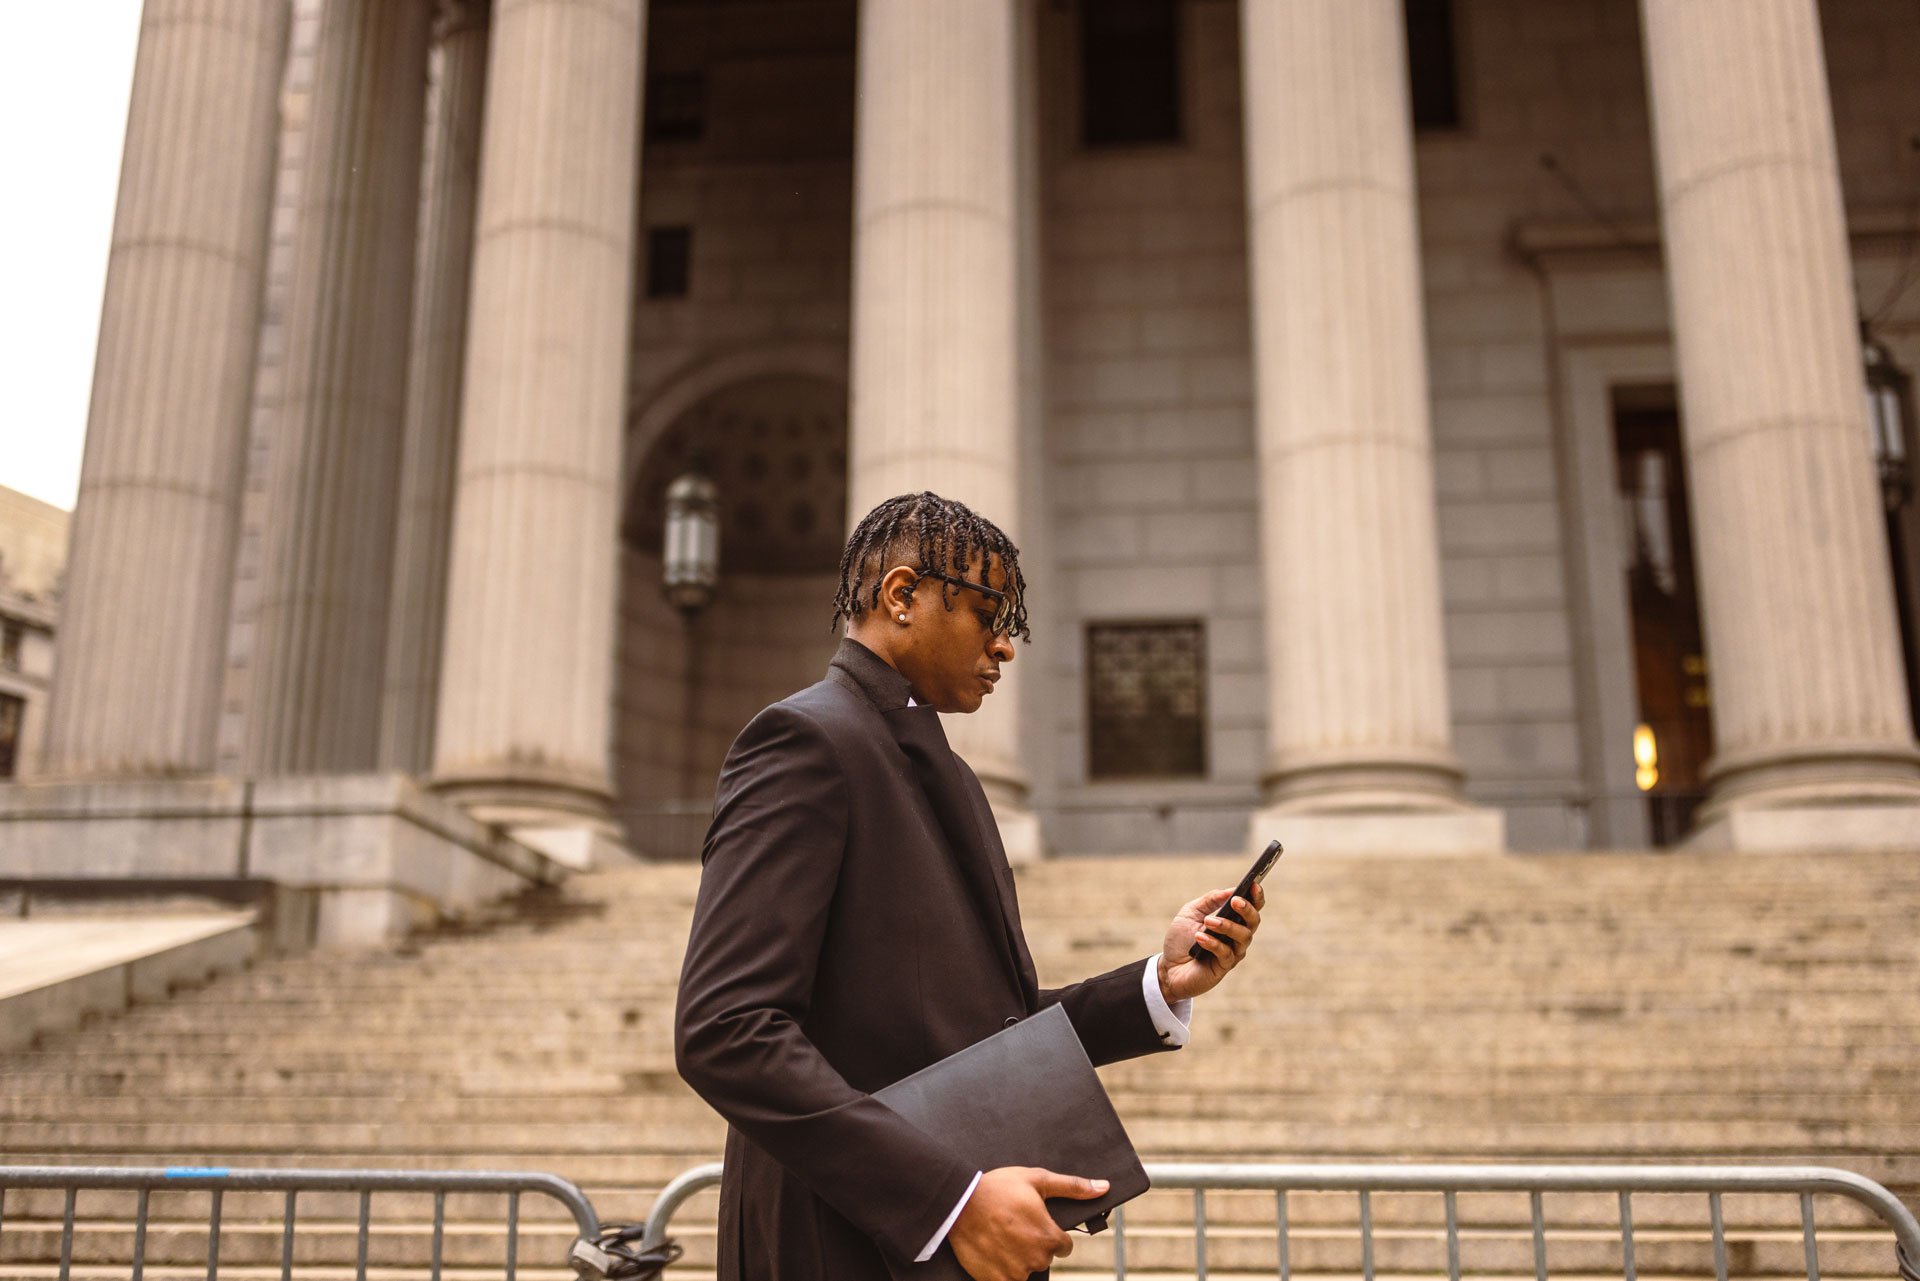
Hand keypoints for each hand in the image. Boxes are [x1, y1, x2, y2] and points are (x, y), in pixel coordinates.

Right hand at [948, 1166, 1105, 1280]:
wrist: (958, 1202)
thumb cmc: (998, 1187)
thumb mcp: (1037, 1179)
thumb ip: (1072, 1187)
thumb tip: (1103, 1188)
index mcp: (1049, 1237)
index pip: (1063, 1246)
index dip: (1050, 1233)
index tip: (1033, 1222)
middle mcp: (1035, 1259)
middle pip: (1043, 1257)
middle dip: (1032, 1244)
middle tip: (1013, 1225)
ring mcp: (1014, 1273)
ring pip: (1025, 1269)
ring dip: (1017, 1257)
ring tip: (1000, 1236)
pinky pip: (1006, 1279)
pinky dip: (1001, 1268)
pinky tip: (992, 1249)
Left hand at [1157, 882, 1263, 1003]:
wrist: (1168, 967)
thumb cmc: (1181, 939)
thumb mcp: (1190, 913)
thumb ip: (1209, 900)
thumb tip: (1230, 890)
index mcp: (1232, 920)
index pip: (1252, 907)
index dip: (1257, 896)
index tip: (1254, 885)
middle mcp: (1236, 936)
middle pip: (1254, 921)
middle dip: (1247, 909)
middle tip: (1235, 901)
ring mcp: (1233, 952)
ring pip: (1244, 937)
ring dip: (1227, 926)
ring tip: (1208, 921)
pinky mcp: (1224, 966)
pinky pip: (1226, 953)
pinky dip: (1213, 943)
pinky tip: (1200, 938)